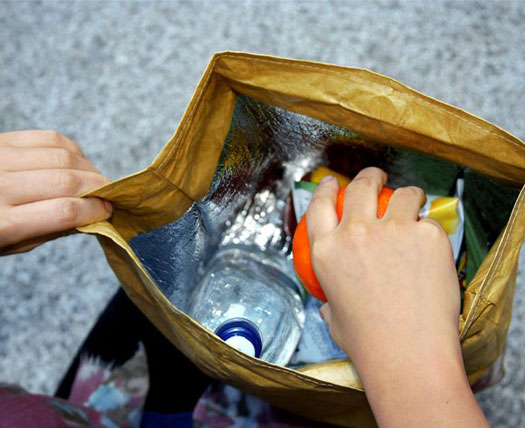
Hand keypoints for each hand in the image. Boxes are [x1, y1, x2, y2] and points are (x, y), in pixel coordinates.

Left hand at [0, 130, 112, 252]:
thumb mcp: (9, 245)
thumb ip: (50, 230)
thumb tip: (91, 216)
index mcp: (1, 224)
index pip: (63, 212)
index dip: (94, 210)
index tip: (108, 211)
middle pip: (66, 181)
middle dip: (98, 187)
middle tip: (111, 195)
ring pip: (61, 156)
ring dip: (89, 168)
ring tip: (96, 179)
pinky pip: (48, 137)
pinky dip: (71, 149)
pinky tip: (77, 161)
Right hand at [306, 167, 487, 426]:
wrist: (406, 355)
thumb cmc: (368, 342)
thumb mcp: (333, 315)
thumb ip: (331, 296)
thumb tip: (332, 298)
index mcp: (327, 250)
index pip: (320, 205)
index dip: (327, 188)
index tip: (333, 182)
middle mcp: (355, 233)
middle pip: (361, 186)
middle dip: (370, 176)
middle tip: (377, 178)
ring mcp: (392, 231)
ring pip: (403, 193)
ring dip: (407, 195)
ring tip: (413, 203)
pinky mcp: (426, 236)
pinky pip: (429, 221)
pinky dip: (430, 229)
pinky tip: (431, 246)